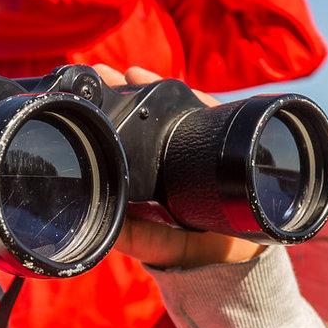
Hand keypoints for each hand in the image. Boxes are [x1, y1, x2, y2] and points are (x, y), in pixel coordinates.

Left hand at [91, 64, 265, 269]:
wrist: (237, 255)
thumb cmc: (190, 249)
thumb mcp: (156, 245)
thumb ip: (134, 237)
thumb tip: (108, 228)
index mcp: (143, 177)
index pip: (121, 139)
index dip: (106, 116)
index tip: (90, 96)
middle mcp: (163, 158)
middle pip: (141, 117)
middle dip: (122, 92)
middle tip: (104, 72)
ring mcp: (192, 147)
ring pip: (170, 111)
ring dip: (152, 87)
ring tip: (132, 72)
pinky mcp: (220, 143)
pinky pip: (207, 113)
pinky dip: (194, 96)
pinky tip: (178, 85)